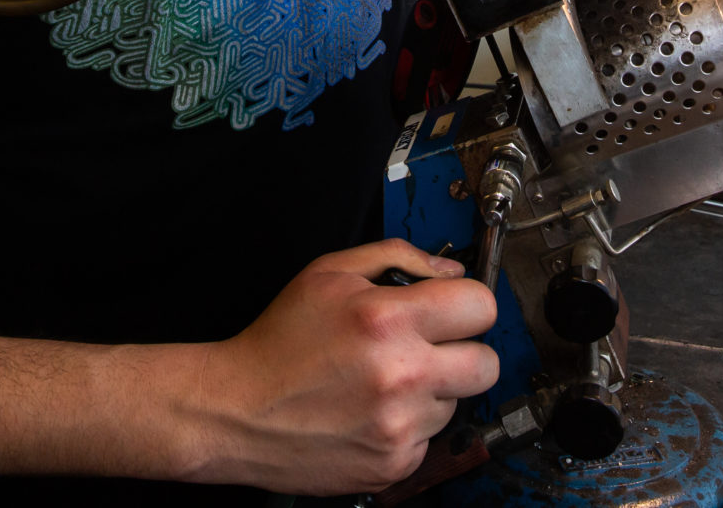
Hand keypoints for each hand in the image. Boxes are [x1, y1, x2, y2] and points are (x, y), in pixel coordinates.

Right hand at [187, 239, 498, 494]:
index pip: (482, 307)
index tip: (455, 311)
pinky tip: (372, 411)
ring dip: (431, 390)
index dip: (469, 305)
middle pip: (487, 365)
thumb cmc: (279, 341)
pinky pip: (428, 439)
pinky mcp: (392, 464)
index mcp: (389, 320)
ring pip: (455, 402)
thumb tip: (451, 272)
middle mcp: (402, 376)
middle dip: (466, 351)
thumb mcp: (330, 273)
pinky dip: (408, 425)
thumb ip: (398, 258)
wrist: (235, 411)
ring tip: (384, 381)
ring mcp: (399, 426)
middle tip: (432, 348)